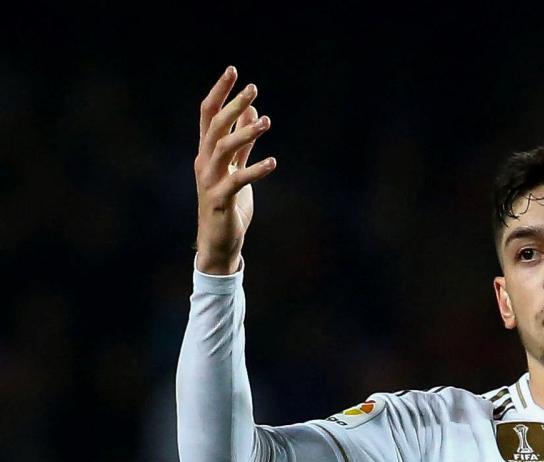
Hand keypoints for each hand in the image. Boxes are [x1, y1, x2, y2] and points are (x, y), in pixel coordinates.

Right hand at [194, 66, 276, 273]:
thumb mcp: (237, 167)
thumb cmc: (228, 203)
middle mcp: (204, 163)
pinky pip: (237, 181)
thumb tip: (252, 110)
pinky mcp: (220, 200)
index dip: (220, 92)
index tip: (233, 71)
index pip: (208, 115)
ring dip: (245, 134)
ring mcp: (210, 181)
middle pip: (214, 127)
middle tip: (253, 88)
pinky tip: (273, 163)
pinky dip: (255, 170)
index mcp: (207, 153)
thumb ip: (244, 141)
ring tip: (267, 122)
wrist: (219, 242)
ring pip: (222, 149)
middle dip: (232, 105)